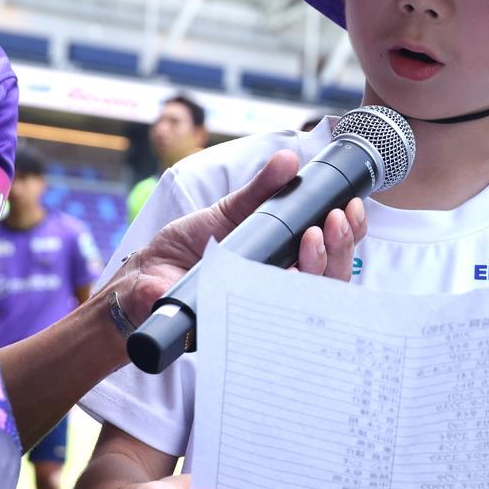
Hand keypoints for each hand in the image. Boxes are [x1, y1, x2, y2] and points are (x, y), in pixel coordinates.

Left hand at [112, 150, 368, 323]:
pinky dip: (291, 296)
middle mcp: (283, 290)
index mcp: (284, 261)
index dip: (349, 232)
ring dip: (323, 266)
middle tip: (335, 219)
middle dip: (342, 246)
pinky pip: (279, 321)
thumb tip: (290, 160)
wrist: (138, 281)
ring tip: (316, 236)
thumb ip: (260, 190)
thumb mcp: (226, 213)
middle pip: (333, 277)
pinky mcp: (246, 329)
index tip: (350, 206)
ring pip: (315, 300)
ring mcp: (267, 312)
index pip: (331, 252)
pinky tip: (293, 275)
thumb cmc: (182, 251)